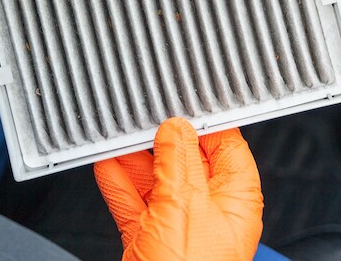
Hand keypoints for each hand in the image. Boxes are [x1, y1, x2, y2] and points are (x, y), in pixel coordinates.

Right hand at [94, 117, 263, 260]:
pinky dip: (117, 182)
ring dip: (133, 156)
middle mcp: (208, 212)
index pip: (226, 145)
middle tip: (143, 115)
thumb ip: (178, 163)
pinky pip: (132, 201)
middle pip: (185, 159)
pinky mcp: (148, 240)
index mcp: (234, 200)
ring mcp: (176, 226)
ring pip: (154, 179)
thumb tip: (175, 128)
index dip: (204, 121)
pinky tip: (105, 163)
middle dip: (160, 137)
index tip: (183, 101)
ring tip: (117, 133)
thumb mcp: (185, 207)